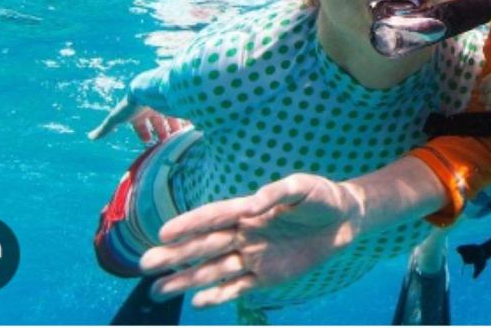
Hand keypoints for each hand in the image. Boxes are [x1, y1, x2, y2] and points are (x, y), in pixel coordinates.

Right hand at [89, 96, 189, 144]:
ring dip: (174, 129)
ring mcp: (166, 103)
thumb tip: (90, 137)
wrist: (150, 89)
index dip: (144, 133)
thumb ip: (106, 128)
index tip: (148, 142)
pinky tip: (188, 131)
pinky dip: (186, 123)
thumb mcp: (116, 118)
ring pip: (172, 118)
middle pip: (158, 121)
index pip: (142, 123)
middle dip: (161, 132)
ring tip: (178, 141)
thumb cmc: (132, 104)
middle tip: (165, 143)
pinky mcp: (177, 103)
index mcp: (140, 109)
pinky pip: (183, 115)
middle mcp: (153, 106)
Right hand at [140, 173, 363, 307]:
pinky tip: (197, 302)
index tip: (163, 233)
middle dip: (175, 255)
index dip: (189, 224)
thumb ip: (276, 192)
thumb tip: (250, 205)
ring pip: (214, 270)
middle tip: (144, 264)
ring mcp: (254, 257)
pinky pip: (238, 288)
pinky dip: (218, 296)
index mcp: (248, 210)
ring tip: (157, 290)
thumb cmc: (321, 197)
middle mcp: (244, 234)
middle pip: (204, 246)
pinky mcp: (267, 276)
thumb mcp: (302, 187)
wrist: (345, 221)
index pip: (213, 217)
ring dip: (186, 280)